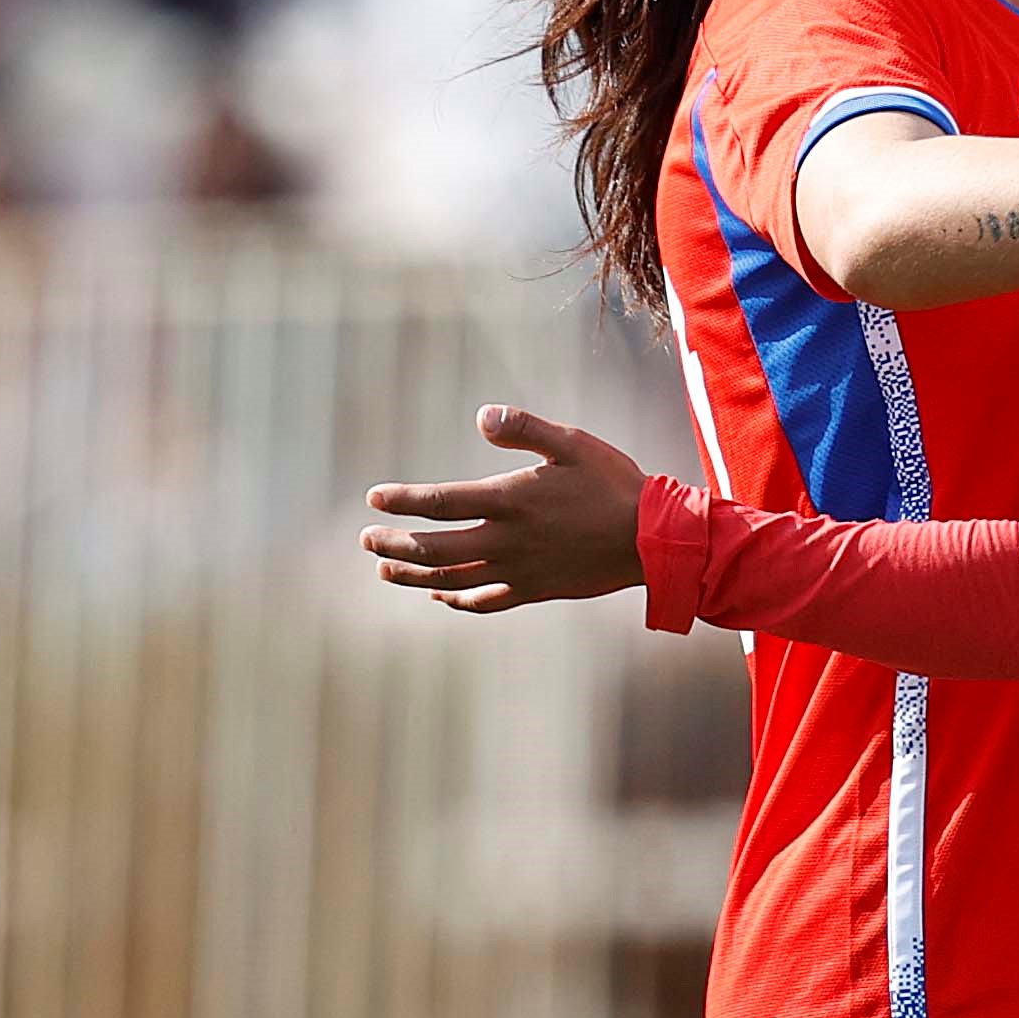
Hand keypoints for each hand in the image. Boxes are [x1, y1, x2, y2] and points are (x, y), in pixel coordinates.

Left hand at [360, 405, 647, 613]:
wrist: (652, 540)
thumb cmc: (612, 485)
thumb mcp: (572, 443)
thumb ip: (524, 429)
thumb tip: (481, 417)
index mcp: (510, 500)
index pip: (439, 503)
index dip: (402, 502)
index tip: (374, 498)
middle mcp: (506, 541)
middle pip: (433, 550)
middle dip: (393, 545)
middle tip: (366, 540)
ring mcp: (518, 570)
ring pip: (451, 579)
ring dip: (412, 575)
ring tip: (385, 569)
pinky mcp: (533, 590)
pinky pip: (484, 601)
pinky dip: (455, 599)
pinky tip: (440, 594)